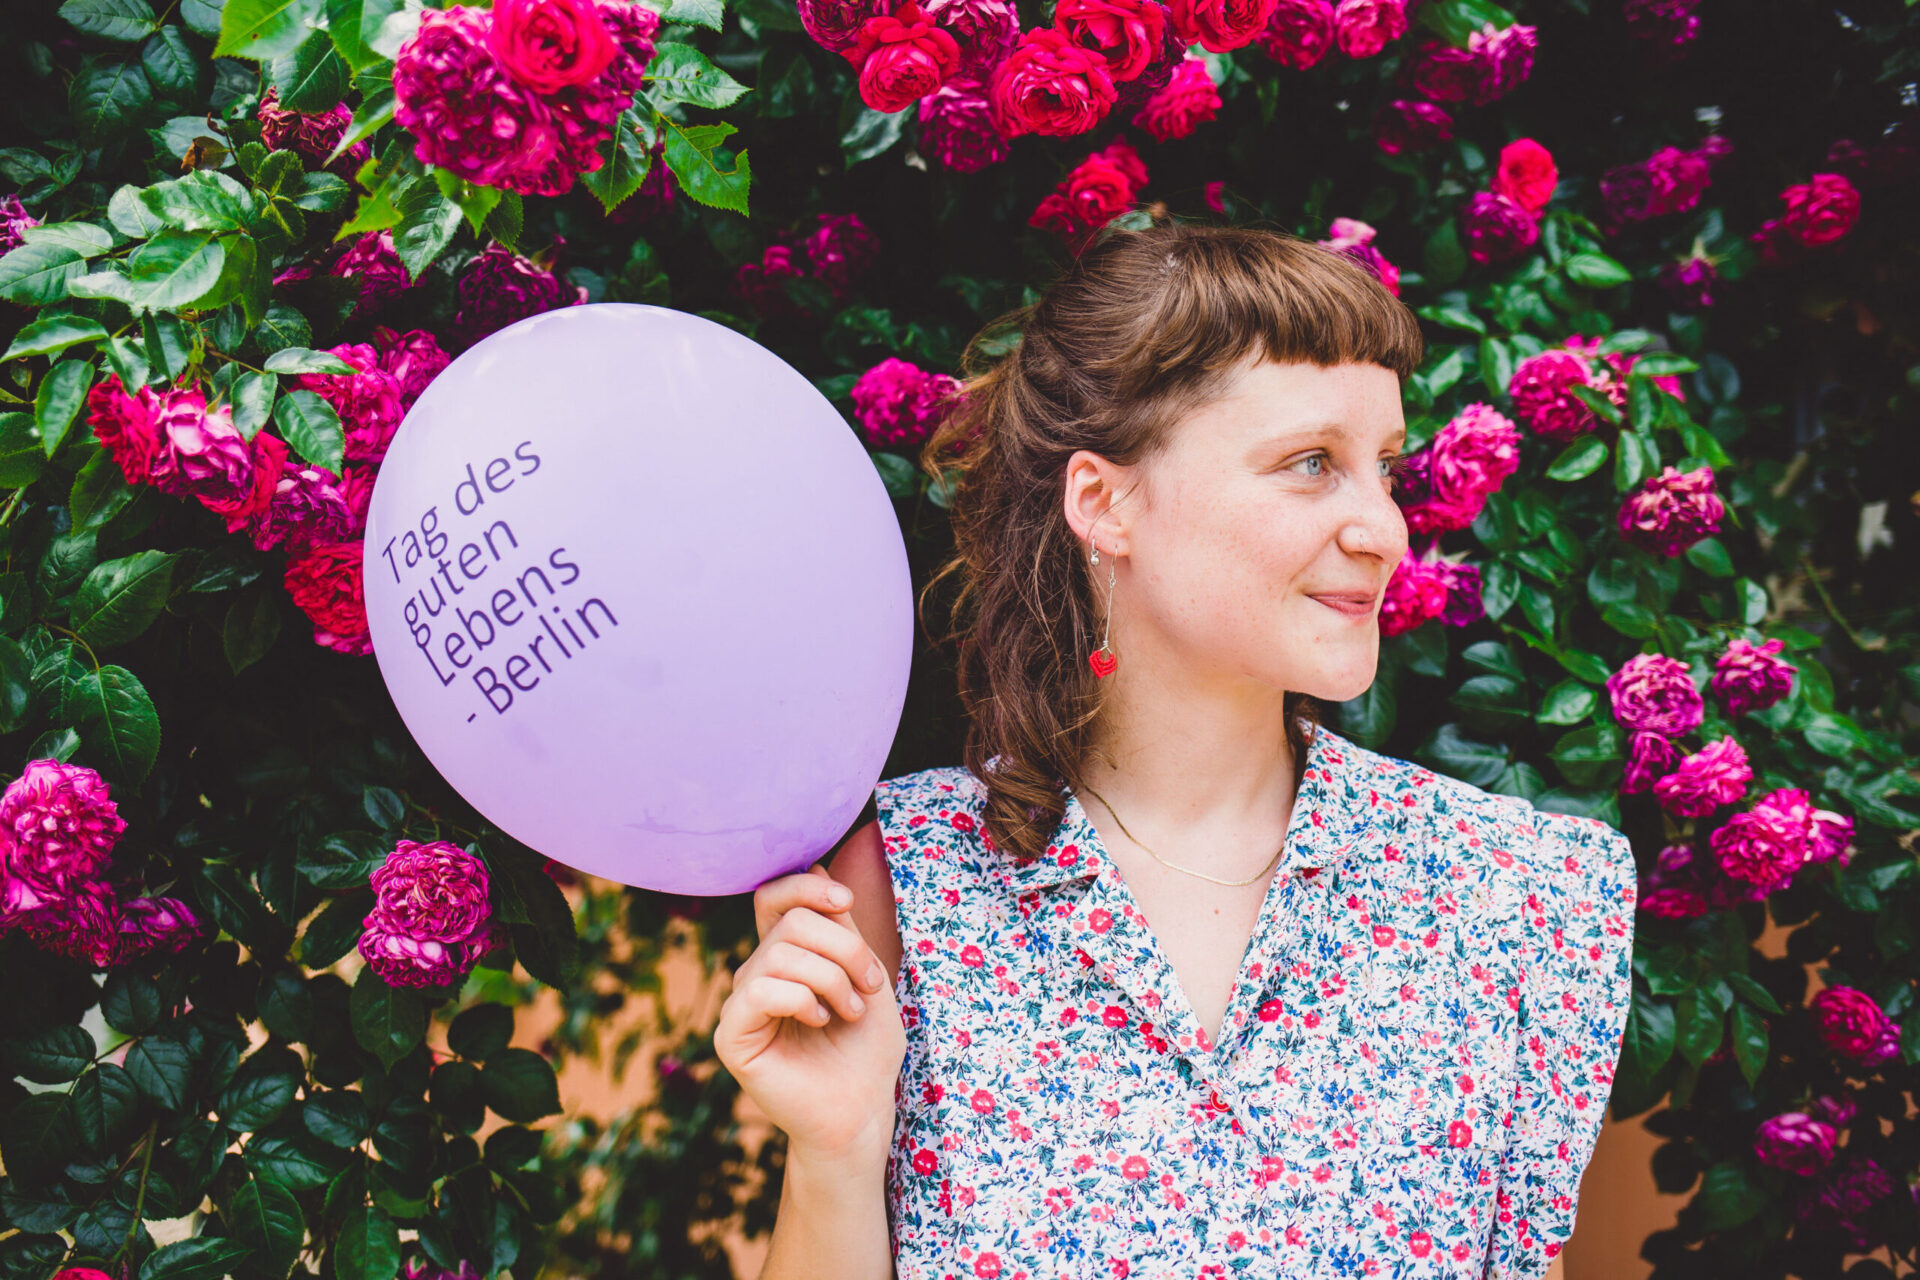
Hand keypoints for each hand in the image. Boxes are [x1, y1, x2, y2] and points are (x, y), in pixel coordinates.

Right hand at [715, 861, 905, 1163]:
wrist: (864, 1110)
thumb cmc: (868, 1048)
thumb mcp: (865, 973)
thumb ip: (839, 925)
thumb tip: (814, 861)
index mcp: (786, 957)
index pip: (774, 897)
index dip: (805, 886)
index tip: (845, 901)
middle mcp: (757, 974)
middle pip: (789, 922)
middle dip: (844, 947)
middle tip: (869, 987)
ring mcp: (742, 1005)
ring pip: (779, 954)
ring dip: (832, 979)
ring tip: (849, 1013)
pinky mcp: (733, 1036)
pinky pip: (757, 990)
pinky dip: (801, 998)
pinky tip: (819, 1023)